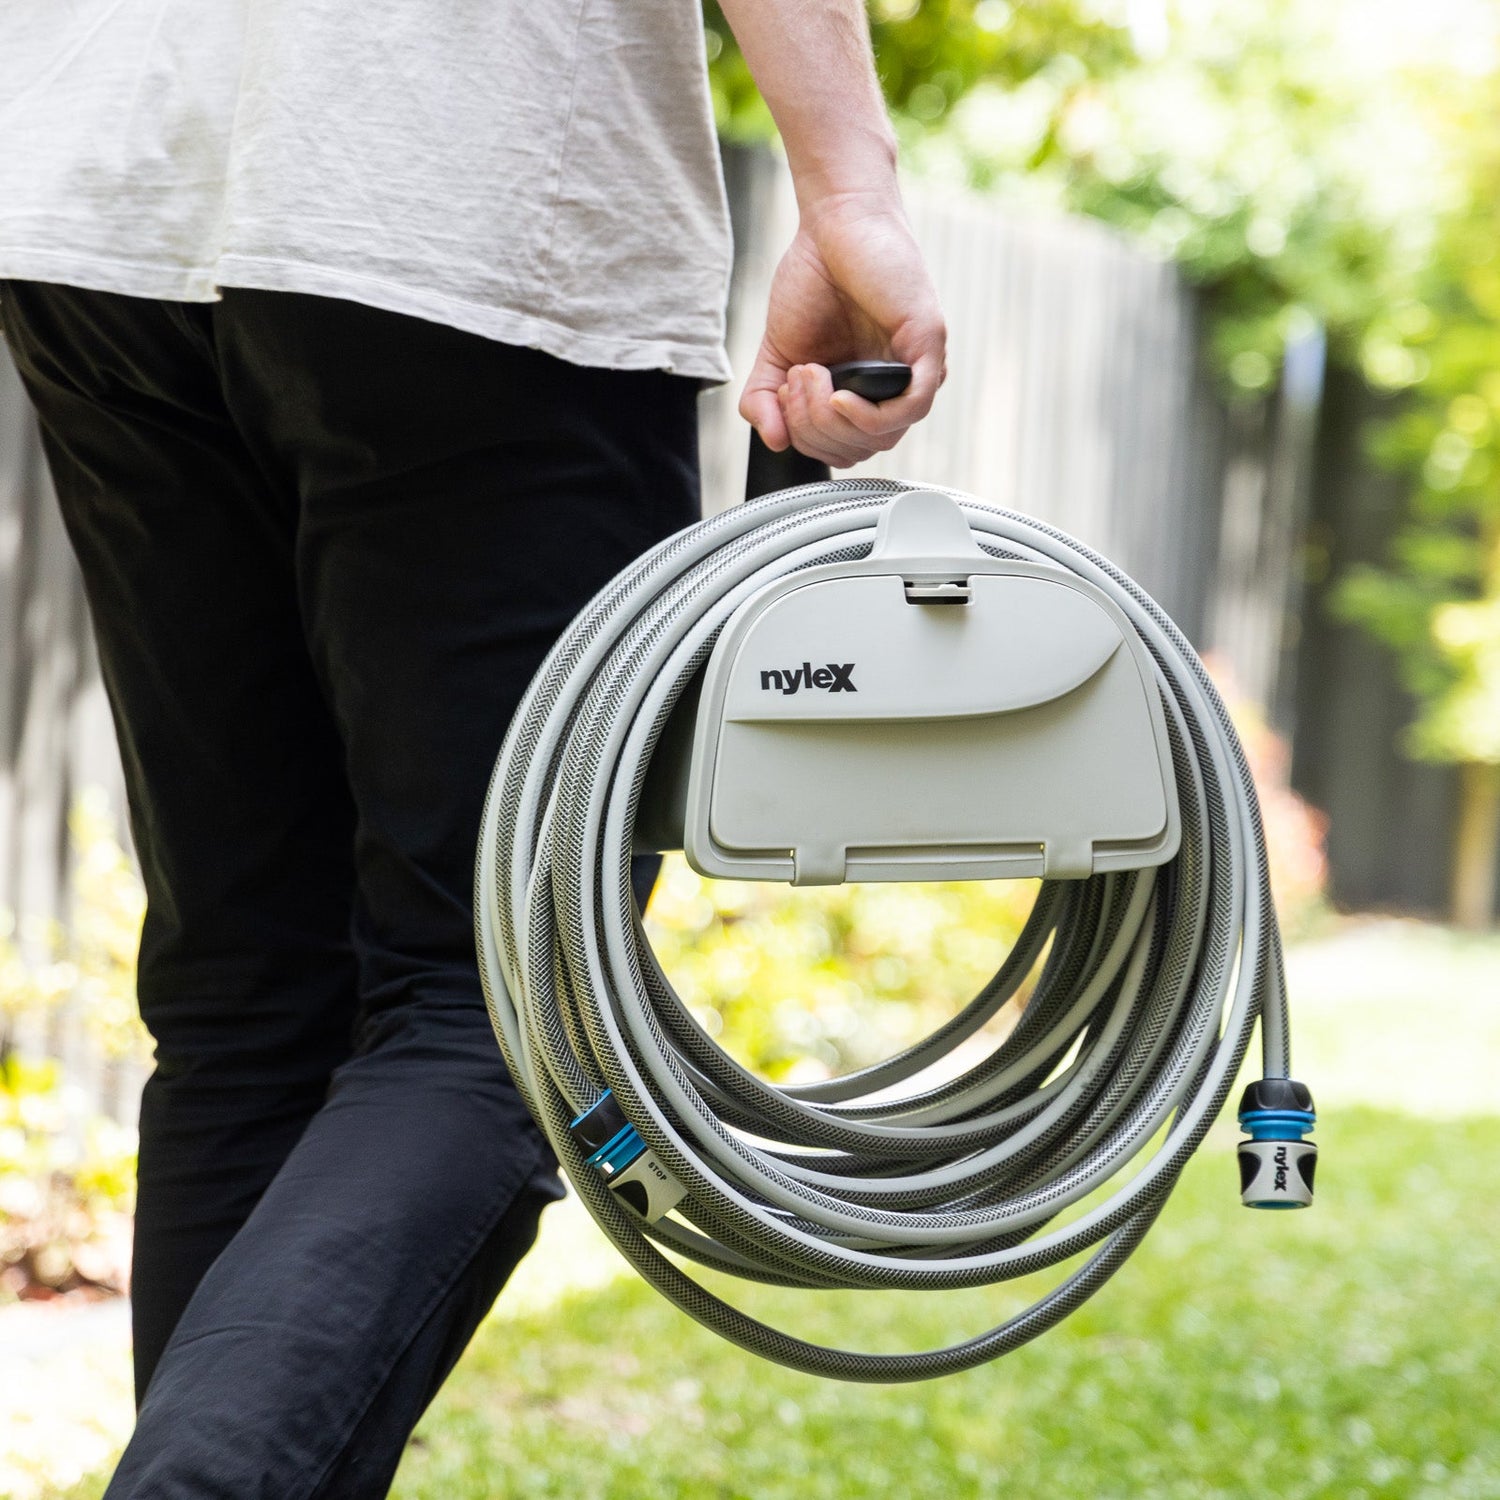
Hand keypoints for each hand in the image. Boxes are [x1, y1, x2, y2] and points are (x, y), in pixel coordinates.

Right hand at [738, 192, 945, 467]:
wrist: (834, 224)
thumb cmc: (813, 280)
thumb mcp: (776, 354)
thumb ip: (764, 400)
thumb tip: (773, 441)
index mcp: (861, 394)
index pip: (840, 450)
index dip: (805, 438)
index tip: (785, 393)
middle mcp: (892, 388)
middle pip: (856, 449)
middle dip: (812, 428)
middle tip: (796, 381)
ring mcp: (914, 371)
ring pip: (881, 436)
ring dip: (831, 419)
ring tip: (809, 375)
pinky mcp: (929, 349)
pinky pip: (912, 408)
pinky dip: (870, 417)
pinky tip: (840, 398)